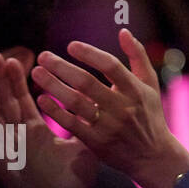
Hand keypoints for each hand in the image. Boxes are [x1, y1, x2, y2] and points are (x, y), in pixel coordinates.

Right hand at [0, 52, 99, 187]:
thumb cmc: (77, 179)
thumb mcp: (82, 145)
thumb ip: (84, 124)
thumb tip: (99, 105)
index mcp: (36, 131)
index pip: (26, 100)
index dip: (21, 80)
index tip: (21, 58)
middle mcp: (21, 136)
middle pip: (9, 101)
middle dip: (3, 78)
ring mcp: (12, 147)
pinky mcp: (5, 160)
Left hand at [31, 28, 188, 187]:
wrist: (153, 156)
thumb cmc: (149, 114)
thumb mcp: (150, 84)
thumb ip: (138, 56)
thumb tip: (123, 31)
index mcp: (136, 90)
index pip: (111, 66)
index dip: (90, 54)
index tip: (71, 45)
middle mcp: (123, 107)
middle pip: (88, 83)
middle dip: (63, 67)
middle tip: (43, 56)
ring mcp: (109, 126)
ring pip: (76, 102)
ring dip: (53, 86)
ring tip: (35, 73)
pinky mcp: (97, 142)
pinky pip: (71, 124)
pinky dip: (55, 110)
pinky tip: (40, 98)